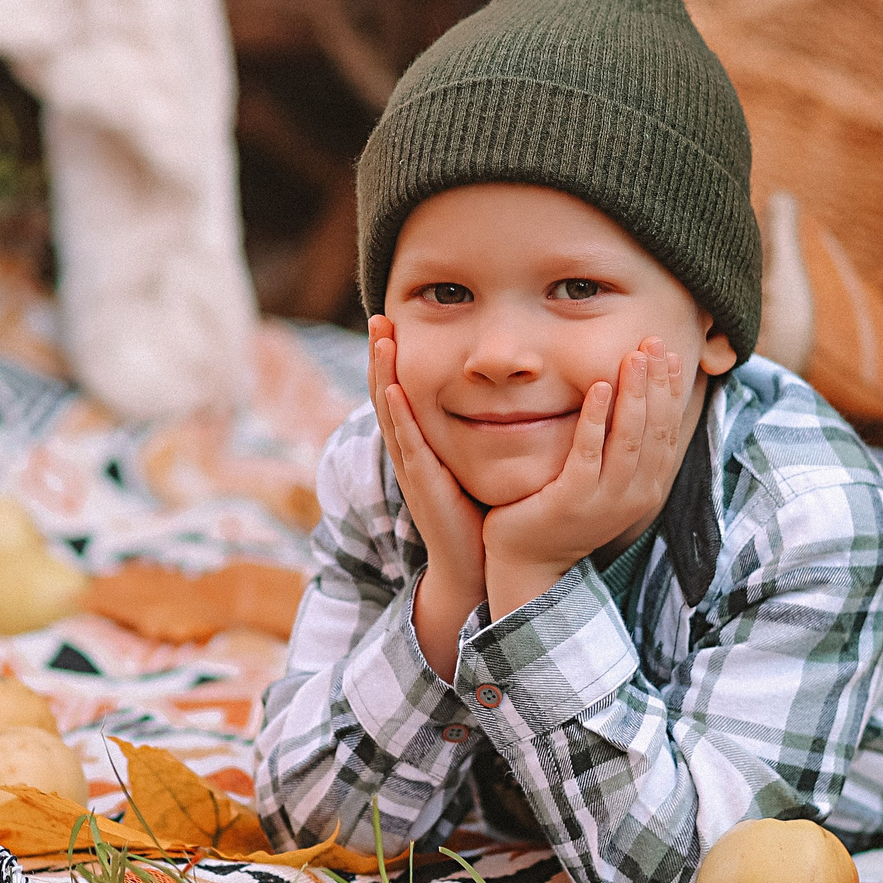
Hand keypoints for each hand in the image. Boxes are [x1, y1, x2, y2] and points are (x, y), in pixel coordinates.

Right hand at [368, 316, 487, 677]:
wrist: (472, 565)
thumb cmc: (477, 516)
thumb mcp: (474, 463)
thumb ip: (479, 432)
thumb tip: (502, 396)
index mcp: (420, 445)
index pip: (402, 393)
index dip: (394, 359)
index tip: (393, 323)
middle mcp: (410, 452)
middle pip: (386, 394)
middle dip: (381, 355)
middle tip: (380, 316)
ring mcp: (412, 468)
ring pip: (390, 413)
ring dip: (382, 374)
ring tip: (381, 338)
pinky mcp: (423, 484)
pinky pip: (407, 444)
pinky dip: (398, 416)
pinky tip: (394, 390)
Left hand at [482, 338, 685, 616]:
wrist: (529, 562)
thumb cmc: (563, 513)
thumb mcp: (604, 482)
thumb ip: (621, 449)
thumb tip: (634, 404)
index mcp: (646, 488)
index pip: (667, 432)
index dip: (672, 391)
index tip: (671, 354)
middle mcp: (633, 496)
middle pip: (654, 431)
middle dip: (657, 383)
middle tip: (654, 342)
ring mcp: (604, 501)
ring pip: (629, 439)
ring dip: (633, 394)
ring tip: (633, 356)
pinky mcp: (571, 501)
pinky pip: (587, 453)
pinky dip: (595, 418)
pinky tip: (598, 386)